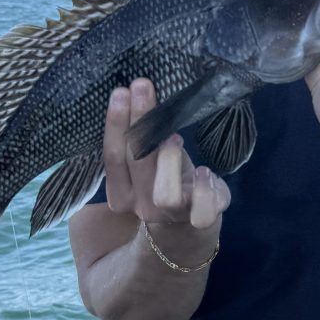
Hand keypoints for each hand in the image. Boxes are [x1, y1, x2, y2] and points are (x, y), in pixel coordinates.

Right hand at [104, 78, 229, 251]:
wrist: (185, 232)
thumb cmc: (163, 186)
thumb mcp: (144, 168)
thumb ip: (137, 144)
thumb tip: (134, 96)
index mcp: (122, 195)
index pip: (113, 158)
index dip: (116, 124)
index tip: (121, 92)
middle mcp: (143, 206)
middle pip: (136, 162)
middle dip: (139, 120)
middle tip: (142, 86)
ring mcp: (172, 215)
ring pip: (164, 193)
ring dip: (168, 158)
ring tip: (174, 134)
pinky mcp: (203, 218)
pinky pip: (203, 210)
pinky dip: (206, 187)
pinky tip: (206, 170)